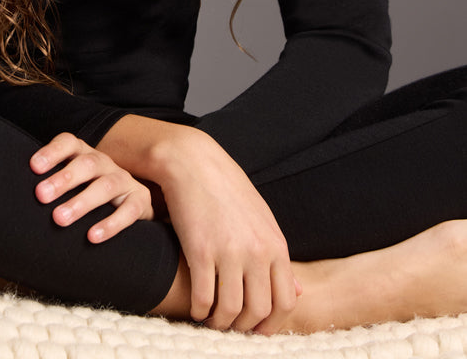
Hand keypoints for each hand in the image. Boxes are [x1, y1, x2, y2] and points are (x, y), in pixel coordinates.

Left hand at [30, 132, 153, 242]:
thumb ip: (49, 186)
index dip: (52, 152)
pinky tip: (92, 236)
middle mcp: (104, 163)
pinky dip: (110, 224)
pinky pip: (129, 211)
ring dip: (82, 202)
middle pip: (86, 164)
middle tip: (41, 195)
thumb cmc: (88, 193)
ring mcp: (124, 180)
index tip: (34, 167)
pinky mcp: (140, 201)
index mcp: (84, 154)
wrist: (131, 203)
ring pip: (105, 186)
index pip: (69, 143)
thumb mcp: (71, 183)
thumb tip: (13, 200)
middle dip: (63, 179)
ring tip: (59, 218)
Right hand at [151, 127, 297, 332]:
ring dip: (220, 323)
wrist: (194, 163)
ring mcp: (229, 251)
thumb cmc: (227, 189)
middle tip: (232, 327)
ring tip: (212, 320)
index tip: (256, 329)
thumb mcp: (262, 218)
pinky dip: (200, 311)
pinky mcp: (200, 250)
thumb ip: (278, 256)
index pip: (285, 301)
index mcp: (275, 244)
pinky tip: (197, 309)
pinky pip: (204, 297)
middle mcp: (256, 251)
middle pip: (258, 310)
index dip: (271, 324)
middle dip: (244, 327)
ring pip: (230, 309)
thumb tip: (298, 290)